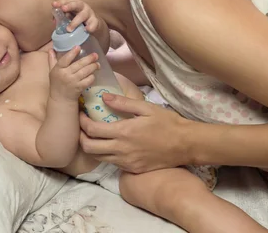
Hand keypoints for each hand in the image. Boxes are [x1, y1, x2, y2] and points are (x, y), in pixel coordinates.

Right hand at [48, 46, 98, 101]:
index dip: (72, 53)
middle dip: (89, 59)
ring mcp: (73, 82)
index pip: (65, 59)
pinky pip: (88, 80)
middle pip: (79, 64)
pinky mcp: (79, 88)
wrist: (60, 99)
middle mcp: (65, 75)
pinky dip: (92, 76)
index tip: (78, 47)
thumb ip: (52, 60)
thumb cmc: (56, 83)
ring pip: (85, 71)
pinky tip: (94, 74)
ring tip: (97, 64)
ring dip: (93, 67)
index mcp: (58, 69)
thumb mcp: (52, 71)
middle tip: (95, 55)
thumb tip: (51, 49)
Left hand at [53, 0, 110, 53]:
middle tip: (63, 9)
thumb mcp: (70, 16)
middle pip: (76, 4)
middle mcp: (82, 7)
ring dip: (75, 22)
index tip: (54, 4)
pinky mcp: (95, 21)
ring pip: (83, 15)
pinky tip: (86, 29)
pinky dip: (90, 26)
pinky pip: (94, 23)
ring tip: (68, 29)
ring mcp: (89, 13)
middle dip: (69, 6)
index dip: (60, 2)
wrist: (93, 23)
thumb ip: (62, 17)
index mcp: (75, 4)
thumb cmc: (78, 18)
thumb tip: (54, 21)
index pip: (67, 1)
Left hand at [79, 94, 194, 172]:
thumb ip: (123, 103)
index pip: (91, 130)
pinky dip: (107, 154)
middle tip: (83, 127)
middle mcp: (121, 150)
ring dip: (93, 147)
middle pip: (89, 148)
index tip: (82, 114)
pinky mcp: (133, 170)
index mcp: (123, 132)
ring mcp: (127, 162)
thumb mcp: (146, 108)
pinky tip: (112, 144)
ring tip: (96, 135)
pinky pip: (113, 163)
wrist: (185, 144)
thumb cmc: (167, 123)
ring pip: (99, 158)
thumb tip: (104, 97)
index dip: (82, 121)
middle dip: (81, 137)